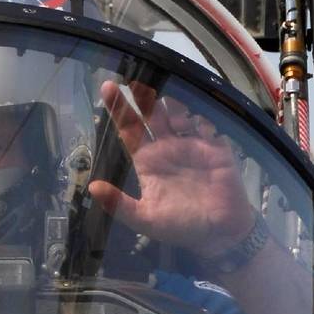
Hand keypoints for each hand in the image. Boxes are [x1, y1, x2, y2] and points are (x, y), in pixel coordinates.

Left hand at [88, 81, 254, 256]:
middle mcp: (167, 147)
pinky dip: (201, 118)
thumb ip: (120, 205)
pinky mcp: (216, 147)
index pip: (129, 129)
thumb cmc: (181, 226)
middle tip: (137, 79)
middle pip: (152, 115)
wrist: (221, 234)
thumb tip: (92, 188)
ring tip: (169, 104)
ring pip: (179, 114)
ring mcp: (192, 144)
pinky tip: (196, 123)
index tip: (108, 86)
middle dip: (144, 96)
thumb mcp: (146, 220)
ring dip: (173, 105)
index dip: (119, 109)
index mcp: (147, 161)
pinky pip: (207, 125)